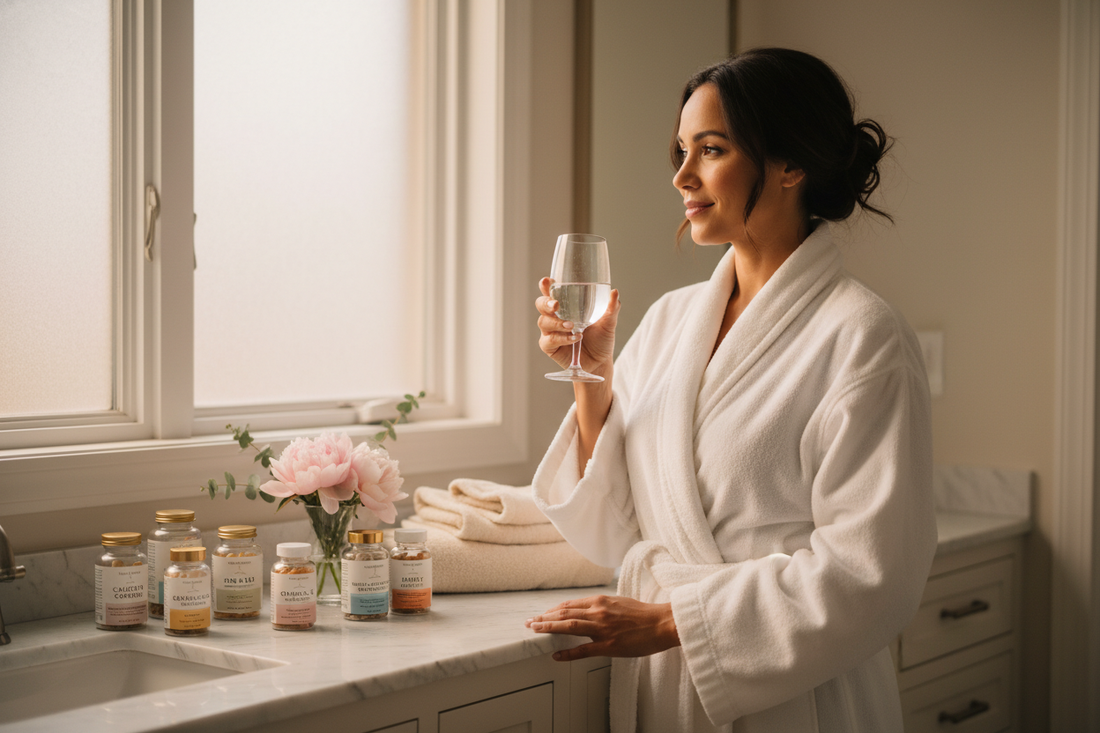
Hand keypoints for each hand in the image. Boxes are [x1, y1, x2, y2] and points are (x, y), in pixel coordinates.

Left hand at [525, 594, 679, 661]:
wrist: (663, 623)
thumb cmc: (644, 614)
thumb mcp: (619, 602)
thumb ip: (602, 606)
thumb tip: (588, 609)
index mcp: (601, 601)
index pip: (570, 604)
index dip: (553, 609)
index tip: (542, 614)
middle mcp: (598, 612)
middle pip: (564, 612)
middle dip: (544, 617)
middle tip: (529, 622)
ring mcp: (603, 628)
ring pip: (569, 626)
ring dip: (549, 628)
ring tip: (535, 631)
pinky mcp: (609, 645)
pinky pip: (584, 650)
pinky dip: (567, 653)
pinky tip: (556, 655)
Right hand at [535, 278, 620, 374]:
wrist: (600, 362)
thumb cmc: (601, 340)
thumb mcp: (608, 322)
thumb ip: (611, 307)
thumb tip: (615, 292)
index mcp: (566, 306)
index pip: (552, 292)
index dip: (546, 286)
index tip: (548, 281)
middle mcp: (555, 317)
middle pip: (541, 304)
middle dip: (546, 303)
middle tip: (556, 305)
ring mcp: (550, 331)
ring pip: (543, 322)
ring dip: (557, 323)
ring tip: (572, 326)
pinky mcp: (549, 346)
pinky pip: (549, 340)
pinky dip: (562, 338)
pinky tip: (575, 338)